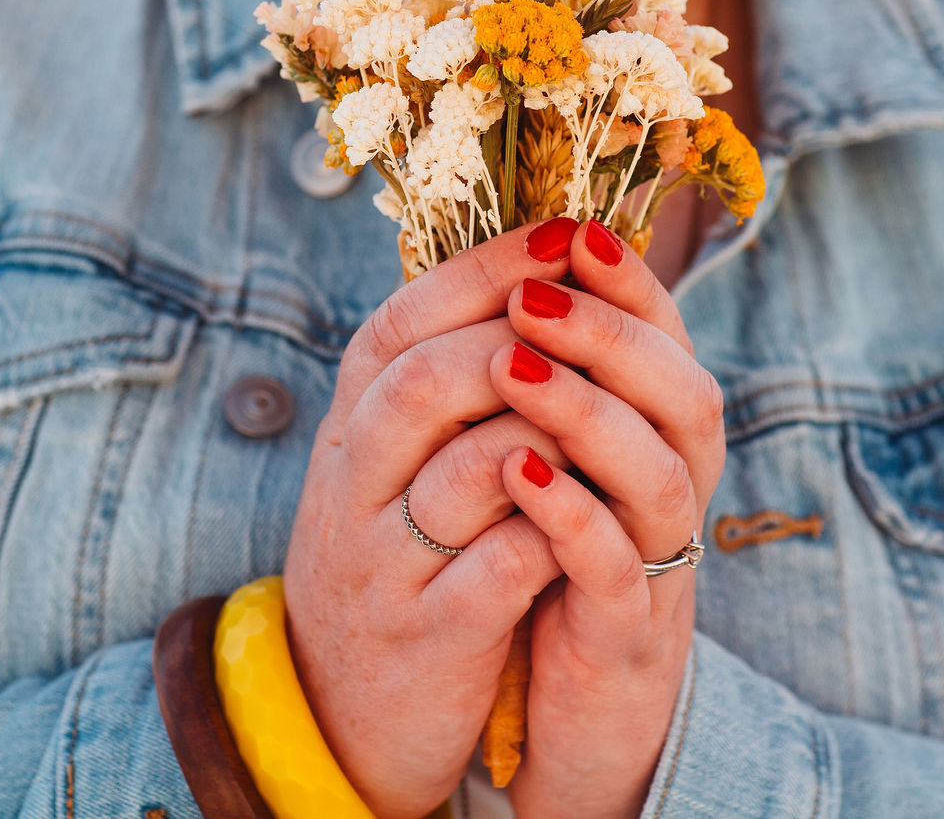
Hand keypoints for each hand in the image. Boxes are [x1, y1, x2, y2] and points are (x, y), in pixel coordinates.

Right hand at [282, 216, 580, 818]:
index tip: (566, 233)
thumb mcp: (393, 461)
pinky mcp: (431, 637)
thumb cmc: (396, 553)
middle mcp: (351, 486)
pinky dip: (558, 524)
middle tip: (586, 320)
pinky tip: (595, 503)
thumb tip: (535, 263)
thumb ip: (443, 376)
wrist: (338, 709)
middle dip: (519, 340)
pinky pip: (503, 565)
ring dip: (553, 428)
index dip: (487, 271)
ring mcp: (385, 564)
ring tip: (605, 410)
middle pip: (425, 383)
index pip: (401, 322)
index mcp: (347, 427)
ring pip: (472, 468)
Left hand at [488, 219, 726, 818]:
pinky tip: (517, 476)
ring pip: (659, 473)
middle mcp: (675, 492)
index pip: (667, 340)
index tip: (574, 232)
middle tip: (535, 294)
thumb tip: (507, 269)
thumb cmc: (553, 570)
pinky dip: (573, 516)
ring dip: (588, 412)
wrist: (565, 719)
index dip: (630, 284)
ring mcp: (661, 565)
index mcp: (657, 440)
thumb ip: (551, 382)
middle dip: (611, 334)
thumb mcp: (559, 466)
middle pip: (682, 393)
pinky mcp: (628, 635)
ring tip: (513, 365)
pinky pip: (619, 568)